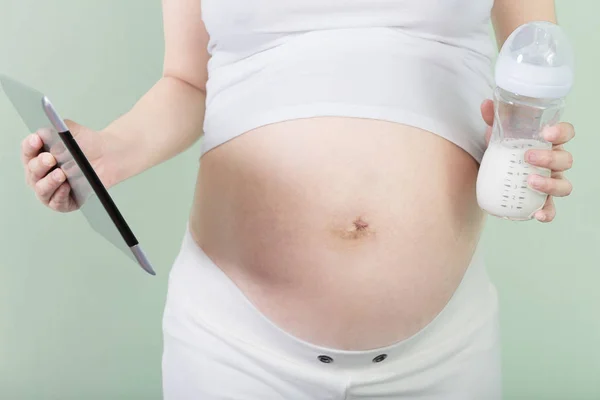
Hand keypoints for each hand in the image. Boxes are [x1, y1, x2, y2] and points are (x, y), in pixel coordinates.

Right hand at [21, 120, 110, 211]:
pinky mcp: (63, 202)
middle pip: (32, 171)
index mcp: (38, 155)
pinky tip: (66, 187)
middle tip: (50, 158)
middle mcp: (41, 174)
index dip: (30, 146)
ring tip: (60, 174)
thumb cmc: (86, 145)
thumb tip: (44, 133)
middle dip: (39, 165)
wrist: (107, 156)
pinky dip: (59, 195)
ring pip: (41, 189)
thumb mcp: (72, 131)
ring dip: (49, 182)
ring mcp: (51, 189)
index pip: (28, 151)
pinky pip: (56, 203)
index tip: (37, 140)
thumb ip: (58, 129)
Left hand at [481, 100, 574, 222]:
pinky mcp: (541, 200)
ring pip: (564, 185)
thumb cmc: (504, 149)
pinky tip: (537, 215)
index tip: (547, 132)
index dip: (562, 132)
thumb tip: (487, 103)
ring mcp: (550, 182)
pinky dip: (548, 213)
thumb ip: (493, 118)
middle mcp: (554, 163)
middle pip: (566, 160)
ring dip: (549, 185)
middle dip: (549, 158)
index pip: (566, 133)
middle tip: (528, 157)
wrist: (494, 171)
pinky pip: (551, 209)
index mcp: (548, 142)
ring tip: (529, 182)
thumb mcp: (496, 133)